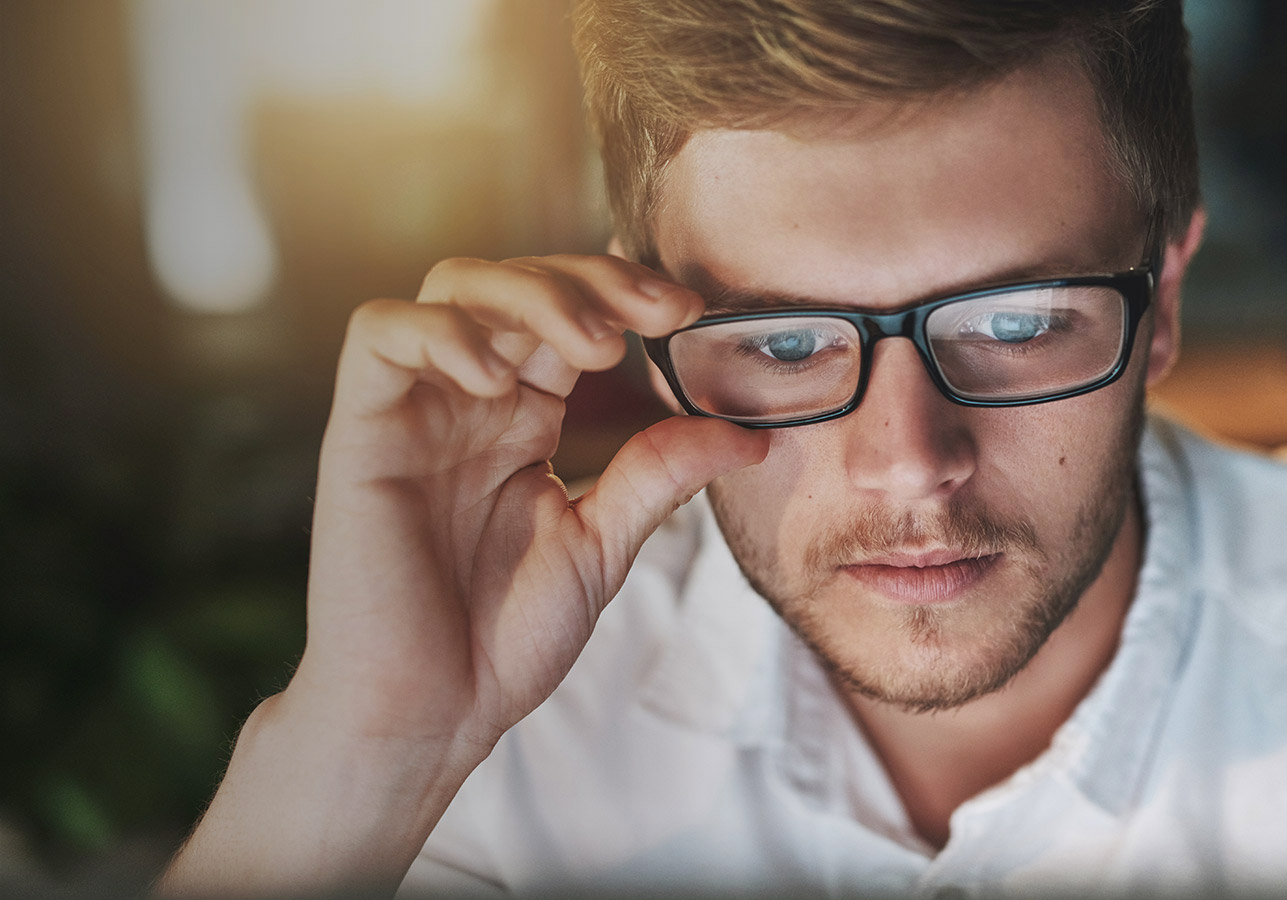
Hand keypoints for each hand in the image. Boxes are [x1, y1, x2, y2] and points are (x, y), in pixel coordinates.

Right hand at [291, 254, 768, 757]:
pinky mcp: (360, 429)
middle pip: (517, 281)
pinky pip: (379, 334)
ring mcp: (412, 408)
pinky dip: (442, 334)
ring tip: (592, 350)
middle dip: (592, 281)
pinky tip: (499, 384)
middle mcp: (467, 399)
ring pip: (453, 286)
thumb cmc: (501, 637)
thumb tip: (751, 433)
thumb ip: (660, 475)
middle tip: (656, 314)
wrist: (429, 712)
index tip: (688, 312)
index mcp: (524, 417)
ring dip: (530, 295)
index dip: (624, 293)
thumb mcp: (601, 543)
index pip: (569, 314)